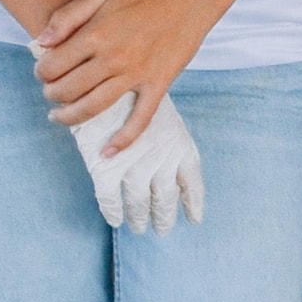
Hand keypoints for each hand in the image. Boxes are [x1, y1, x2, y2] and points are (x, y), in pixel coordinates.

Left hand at [33, 0, 226, 145]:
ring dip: (70, 117)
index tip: (42, 71)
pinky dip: (124, 139)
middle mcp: (112, 59)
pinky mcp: (157, 85)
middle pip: (69, 89)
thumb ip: (67, 16)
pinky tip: (107, 152)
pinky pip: (140, 119)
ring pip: (94, 107)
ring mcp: (136, 75)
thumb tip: (41, 42)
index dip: (41, 71)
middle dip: (51, 94)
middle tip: (49, 92)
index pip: (54, 65)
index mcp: (95, 35)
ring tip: (58, 117)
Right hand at [65, 90, 204, 236]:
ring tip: (138, 227)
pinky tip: (114, 218)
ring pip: (140, 205)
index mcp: (178, 144)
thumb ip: (163, 133)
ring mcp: (136, 167)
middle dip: (164, 217)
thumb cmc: (133, 86)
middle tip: (162, 230)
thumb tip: (165, 156)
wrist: (106, 72)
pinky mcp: (108, 170)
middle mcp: (162, 160)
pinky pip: (111, 200)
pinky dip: (113, 211)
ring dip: (139, 218)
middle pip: (166, 199)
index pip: (191, 181)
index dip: (193, 202)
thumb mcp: (159, 107)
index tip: (195, 219)